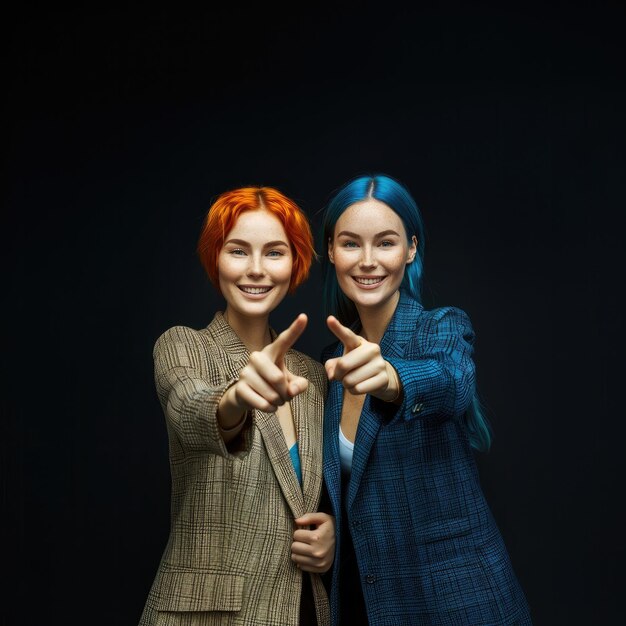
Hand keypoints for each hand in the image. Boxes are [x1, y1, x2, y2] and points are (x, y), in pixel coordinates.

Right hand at [218, 314, 308, 430]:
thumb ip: (299, 385)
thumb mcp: (290, 384)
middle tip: (283, 395)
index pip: (285, 340)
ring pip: (271, 394)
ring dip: (278, 402)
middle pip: (278, 378)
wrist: (246, 397)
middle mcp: (257, 357)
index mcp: (272, 352)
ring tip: (275, 400)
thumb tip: (292, 390)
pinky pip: (262, 403)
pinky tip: (268, 406)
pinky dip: (270, 409)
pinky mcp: (239, 387)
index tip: (304, 316)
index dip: (295, 329)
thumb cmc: (272, 385)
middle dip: (284, 392)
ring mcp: (246, 372)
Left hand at [291, 512, 335, 572]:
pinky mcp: (320, 569)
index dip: (299, 532)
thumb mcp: (323, 518)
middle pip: (294, 547)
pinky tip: (309, 555)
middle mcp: (317, 552)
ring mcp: (319, 563)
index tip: (306, 532)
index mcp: (317, 538)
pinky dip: (303, 561)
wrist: (345, 542)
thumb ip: (309, 517)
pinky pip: (301, 567)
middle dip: (298, 542)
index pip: (296, 535)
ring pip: (295, 558)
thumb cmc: (331, 528)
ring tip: (306, 547)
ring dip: (299, 552)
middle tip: (304, 540)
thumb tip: (296, 521)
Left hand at [325, 315, 400, 402]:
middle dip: (338, 375)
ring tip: (355, 379)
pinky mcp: (383, 378)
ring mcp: (379, 363)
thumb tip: (332, 376)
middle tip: (343, 375)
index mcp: (358, 342)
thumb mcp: (343, 362)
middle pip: (343, 365)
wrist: (381, 377)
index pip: (347, 335)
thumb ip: (331, 366)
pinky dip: (354, 391)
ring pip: (349, 380)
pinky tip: (361, 385)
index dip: (337, 327)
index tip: (329, 319)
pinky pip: (358, 389)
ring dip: (347, 384)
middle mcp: (371, 349)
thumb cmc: (356, 367)